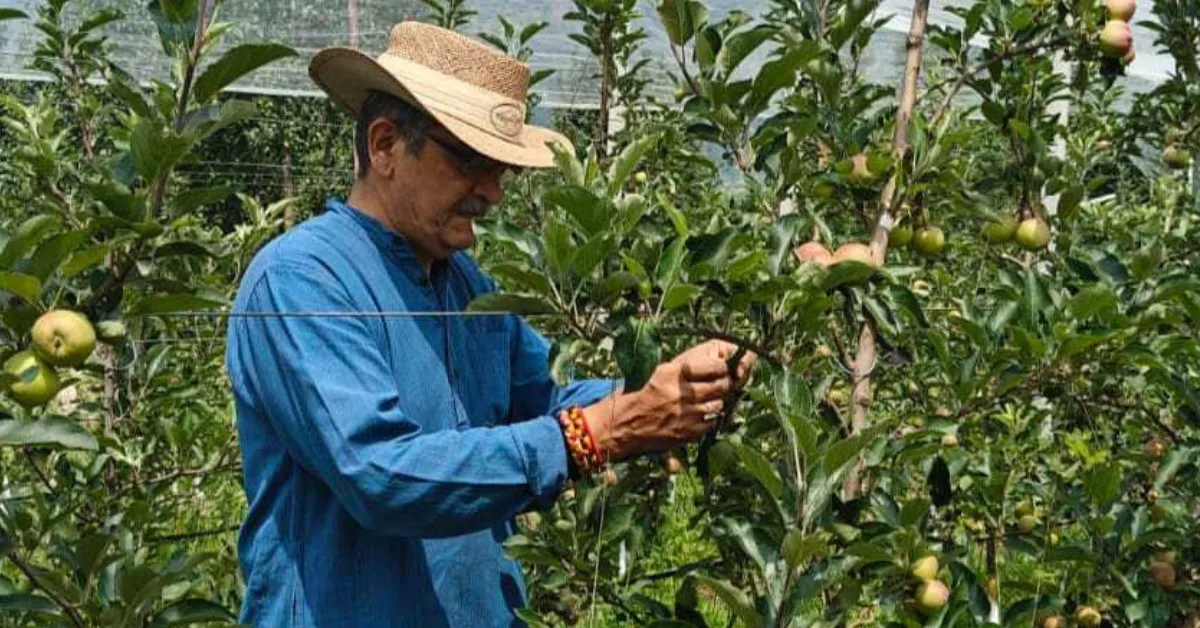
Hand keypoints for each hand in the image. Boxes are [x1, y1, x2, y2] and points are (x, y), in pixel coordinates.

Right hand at [581, 340, 757, 460]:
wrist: (618, 427)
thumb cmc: (632, 396)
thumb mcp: (653, 373)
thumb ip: (679, 369)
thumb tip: (709, 362)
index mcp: (672, 373)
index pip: (715, 365)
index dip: (724, 366)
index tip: (726, 364)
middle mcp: (682, 393)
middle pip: (721, 385)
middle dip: (727, 382)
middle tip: (727, 380)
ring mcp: (686, 415)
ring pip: (719, 404)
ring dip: (719, 400)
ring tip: (712, 397)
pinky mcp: (687, 433)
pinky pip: (711, 423)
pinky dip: (711, 418)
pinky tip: (703, 414)